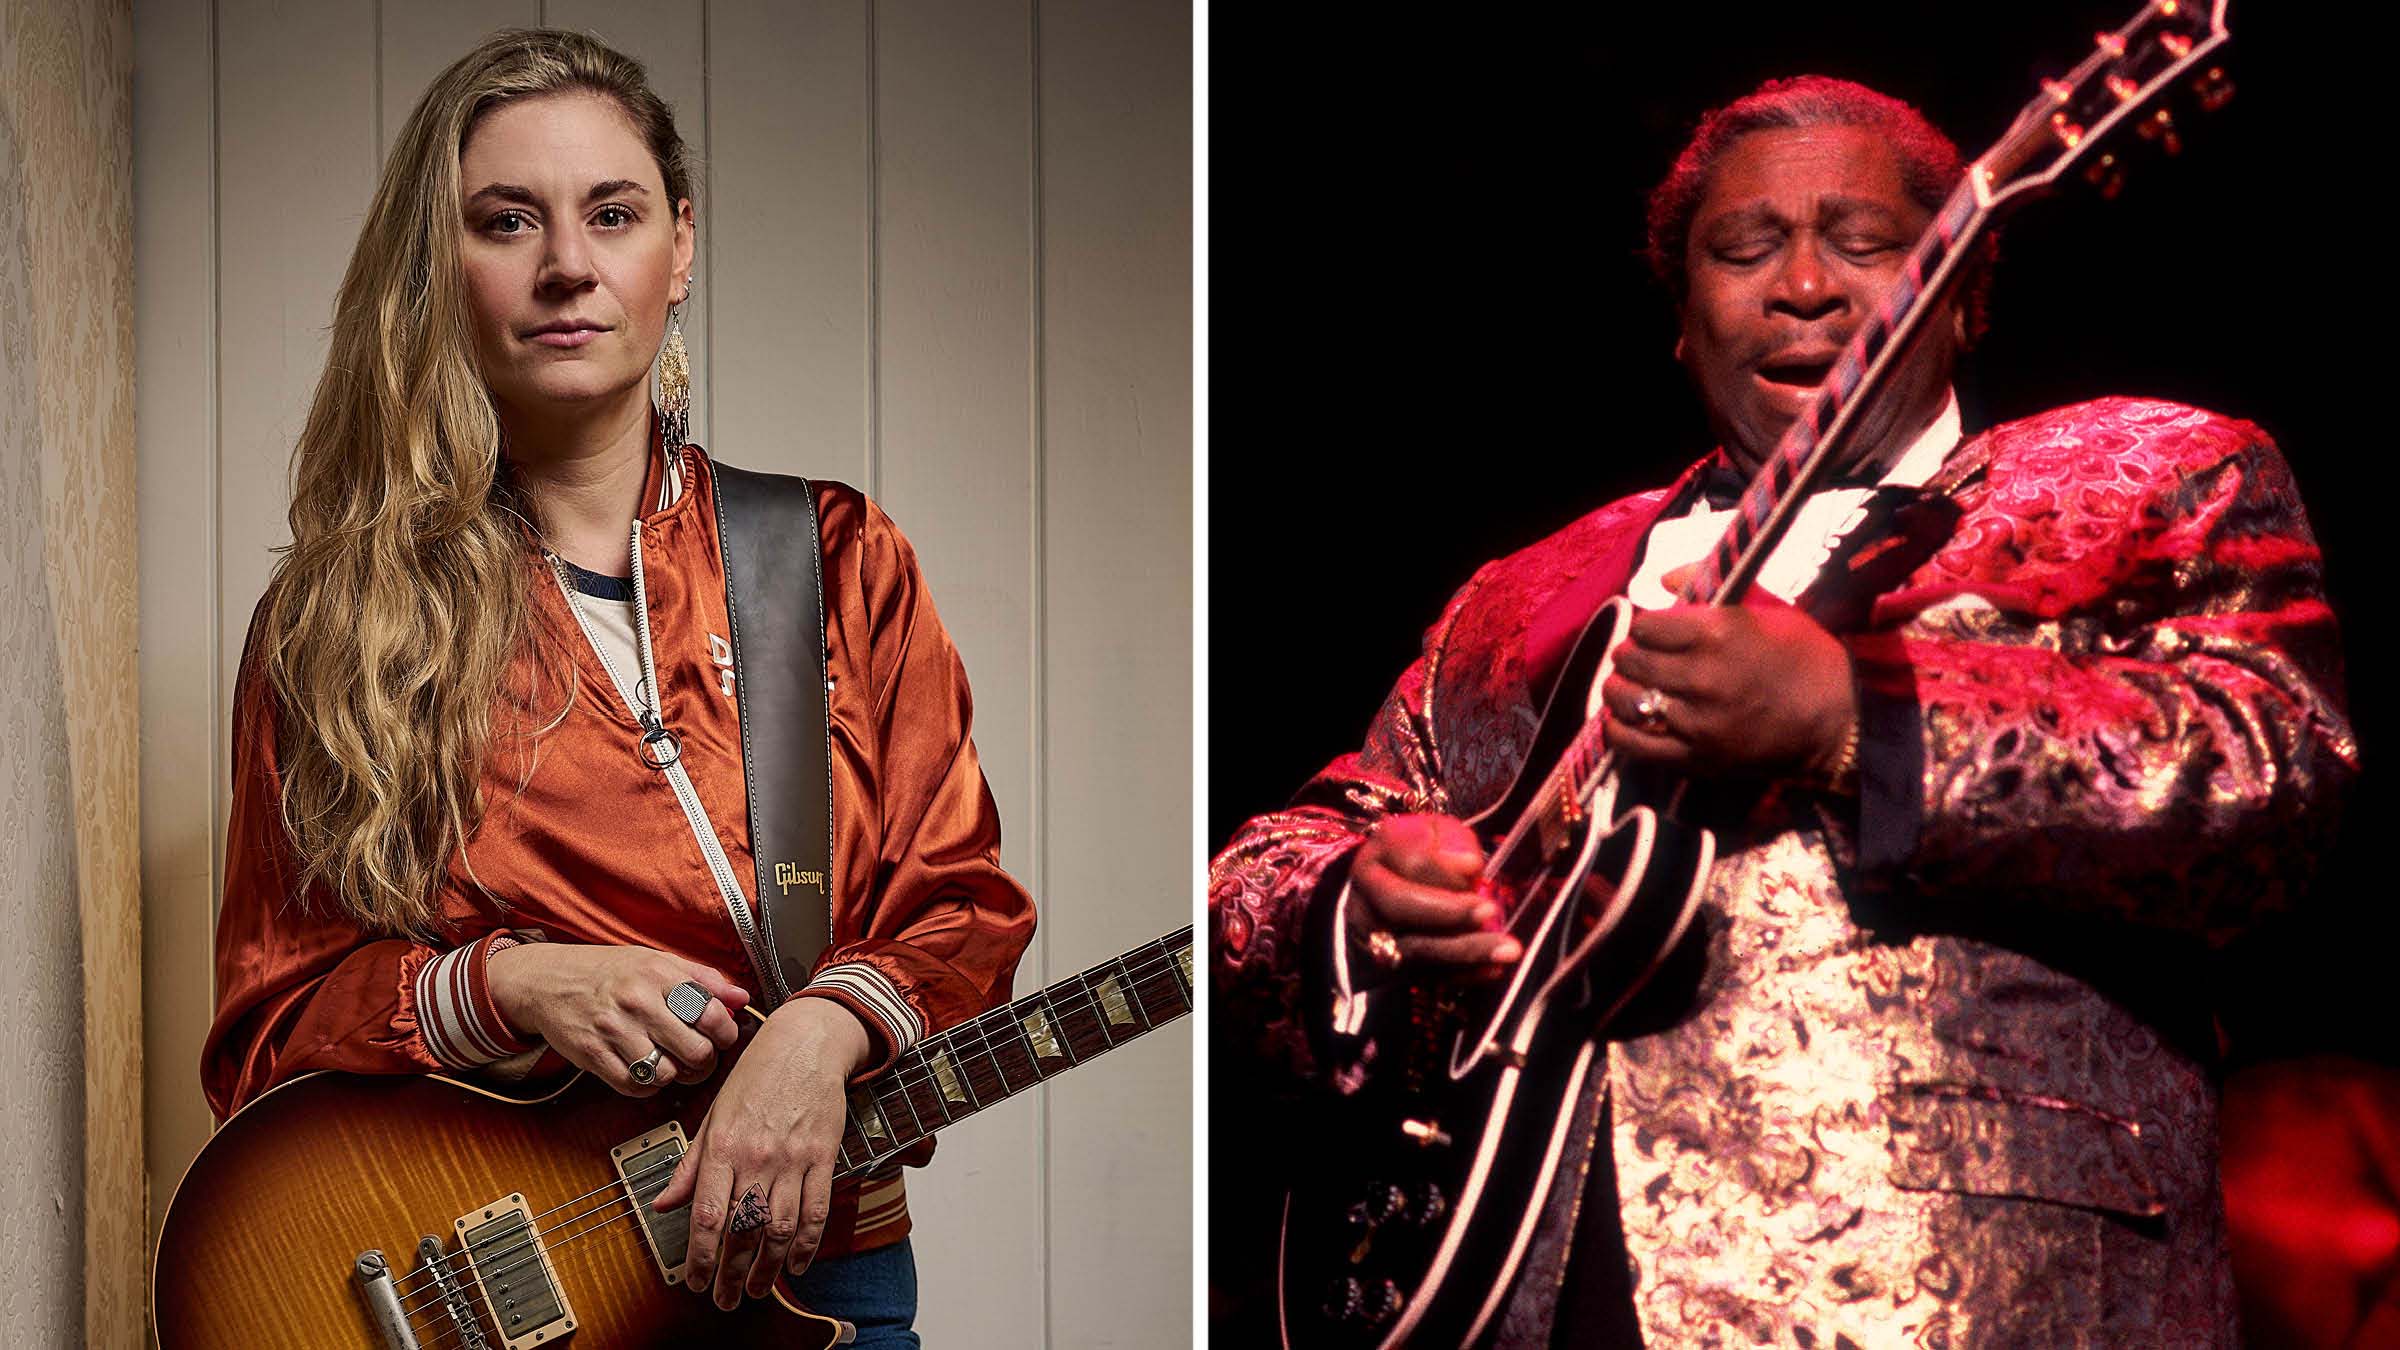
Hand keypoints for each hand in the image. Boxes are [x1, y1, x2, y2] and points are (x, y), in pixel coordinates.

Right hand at [486, 943, 748, 1095]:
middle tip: (700, 1058)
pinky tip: (646, 1070)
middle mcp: (637, 1001)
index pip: (711, 1014)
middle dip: (705, 1061)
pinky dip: (646, 1085)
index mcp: (659, 974)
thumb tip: (740, 998)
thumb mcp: (658, 961)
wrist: (547, 979)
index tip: (722, 1038)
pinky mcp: (592, 1054)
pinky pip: (633, 1085)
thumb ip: (703, 979)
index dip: (726, 1033)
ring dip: (674, 1075)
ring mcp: (613, 1029)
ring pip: (666, 1073)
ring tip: (671, 1063)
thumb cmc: (608, 971)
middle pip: (695, 1050)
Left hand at [653, 997, 872, 1307]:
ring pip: (780, 1228)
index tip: (696, 1282)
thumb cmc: (756, 1076)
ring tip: (757, 1288)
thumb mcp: (713, 1116)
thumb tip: (662, 1204)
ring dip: (769, 1267)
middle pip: (743, 1230)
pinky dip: (807, 1243)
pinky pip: (816, 1210)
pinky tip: (797, 1263)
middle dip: (732, 1273)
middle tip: (725, 1299)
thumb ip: (690, 1165)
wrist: (806, 1043)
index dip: (701, 1258)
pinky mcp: (823, 1157)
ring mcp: (793, 1159)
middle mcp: (756, 1157)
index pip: (707, 1216)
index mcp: (723, 1147)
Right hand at [1344, 813, 1518, 984]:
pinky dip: (1460, 975)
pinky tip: (1492, 969)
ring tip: (1507, 950)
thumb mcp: (1440, 833)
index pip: (1409, 861)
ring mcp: (1371, 932)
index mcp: (1382, 849)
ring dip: (1463, 951)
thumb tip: (1468, 866)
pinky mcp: (1386, 965)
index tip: (1477, 870)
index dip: (1444, 869)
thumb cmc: (1427, 854)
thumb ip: (1453, 842)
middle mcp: (1367, 891)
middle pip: (1398, 904)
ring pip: (1411, 947)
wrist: (1392, 887)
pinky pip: (1423, 976)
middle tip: (1491, 912)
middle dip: (1449, 911)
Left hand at [1600, 567, 1856, 779]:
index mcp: (1719, 632)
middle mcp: (1703, 676)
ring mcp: (1698, 722)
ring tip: (1628, 688)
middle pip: (1632, 661)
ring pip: (1626, 701)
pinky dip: (1619, 731)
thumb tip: (1663, 578)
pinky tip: (1624, 721)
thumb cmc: (1806, 656)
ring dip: (1620, 691)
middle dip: (1631, 656)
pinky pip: (1634, 745)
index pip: (1646, 625)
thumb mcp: (1770, 608)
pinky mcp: (1697, 759)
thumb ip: (1713, 588)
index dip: (1646, 626)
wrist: (1841, 720)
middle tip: (1639, 659)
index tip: (1654, 631)